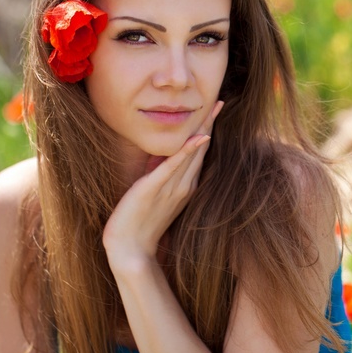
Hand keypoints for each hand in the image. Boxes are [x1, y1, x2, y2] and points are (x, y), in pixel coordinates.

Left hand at [103, 101, 223, 268]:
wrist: (130, 250)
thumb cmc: (140, 225)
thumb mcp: (155, 194)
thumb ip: (162, 176)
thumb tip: (164, 156)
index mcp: (185, 187)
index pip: (198, 153)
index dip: (207, 130)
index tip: (214, 110)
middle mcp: (183, 185)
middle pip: (199, 149)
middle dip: (209, 124)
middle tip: (220, 102)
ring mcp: (172, 187)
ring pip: (191, 153)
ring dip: (202, 130)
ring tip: (211, 110)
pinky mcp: (154, 188)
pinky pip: (172, 166)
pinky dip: (186, 150)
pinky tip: (198, 137)